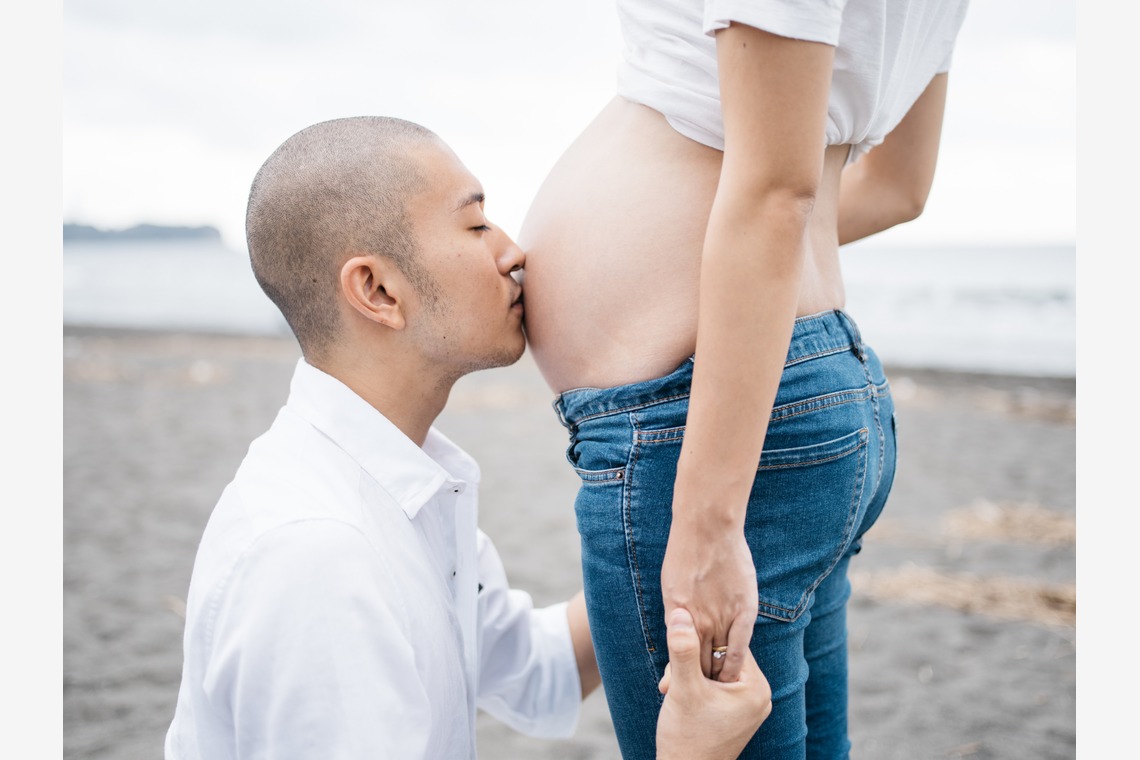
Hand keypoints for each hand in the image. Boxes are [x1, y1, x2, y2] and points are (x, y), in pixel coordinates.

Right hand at [656, 608, 771, 759]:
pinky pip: (716, 687)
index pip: (728, 643)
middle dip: (692, 663)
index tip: (678, 652)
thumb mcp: (683, 689)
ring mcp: (749, 707)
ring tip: (673, 691)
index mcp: (756, 686)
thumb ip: (683, 650)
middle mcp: (760, 696)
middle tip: (672, 680)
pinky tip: (681, 698)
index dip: (699, 642)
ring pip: (715, 671)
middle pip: (722, 657)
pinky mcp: (736, 715)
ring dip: (691, 675)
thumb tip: (680, 613)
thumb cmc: (686, 737)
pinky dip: (696, 687)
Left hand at [661, 523, 757, 680]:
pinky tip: (736, 679)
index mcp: (676, 615)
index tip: (678, 689)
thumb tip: (680, 629)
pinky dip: (735, 666)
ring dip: (717, 678)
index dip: (678, 676)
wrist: (707, 529)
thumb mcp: (671, 585)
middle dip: (696, 683)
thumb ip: (679, 611)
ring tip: (718, 692)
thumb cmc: (686, 553)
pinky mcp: (743, 611)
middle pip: (696, 664)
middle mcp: (696, 621)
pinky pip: (739, 648)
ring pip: (718, 660)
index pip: (677, 657)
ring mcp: (720, 616)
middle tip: (699, 697)